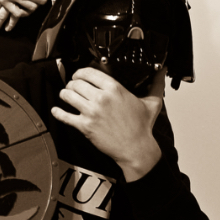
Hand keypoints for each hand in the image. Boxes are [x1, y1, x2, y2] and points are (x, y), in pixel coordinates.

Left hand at [50, 67, 163, 181]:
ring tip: (66, 95)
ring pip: (68, 95)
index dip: (80, 72)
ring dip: (65, 94)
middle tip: (73, 86)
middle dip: (72, 83)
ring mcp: (91, 112)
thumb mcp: (152, 102)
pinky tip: (57, 110)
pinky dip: (58, 112)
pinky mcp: (85, 126)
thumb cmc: (142, 127)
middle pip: (76, 83)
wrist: (136, 149)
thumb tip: (162, 70)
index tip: (80, 75)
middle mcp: (101, 98)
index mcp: (115, 88)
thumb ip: (156, 83)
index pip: (89, 72)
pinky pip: (65, 116)